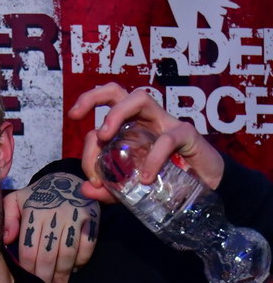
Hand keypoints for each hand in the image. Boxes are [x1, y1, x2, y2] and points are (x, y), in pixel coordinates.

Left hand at [4, 173, 99, 282]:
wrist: (66, 179)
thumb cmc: (37, 196)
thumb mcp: (16, 200)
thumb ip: (7, 218)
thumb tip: (7, 240)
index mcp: (34, 210)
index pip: (29, 247)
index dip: (28, 268)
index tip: (29, 280)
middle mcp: (55, 213)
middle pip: (48, 254)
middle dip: (44, 276)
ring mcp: (75, 216)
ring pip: (68, 253)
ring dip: (63, 274)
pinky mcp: (92, 218)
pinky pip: (88, 245)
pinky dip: (81, 261)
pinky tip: (74, 270)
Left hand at [68, 82, 224, 201]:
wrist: (206, 189)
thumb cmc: (166, 181)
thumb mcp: (130, 190)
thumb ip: (108, 189)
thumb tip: (85, 188)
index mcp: (128, 130)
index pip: (101, 123)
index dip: (89, 143)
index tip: (89, 173)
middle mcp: (144, 120)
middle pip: (117, 92)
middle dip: (93, 97)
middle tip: (76, 115)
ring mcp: (165, 123)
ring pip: (140, 98)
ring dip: (117, 113)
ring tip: (105, 136)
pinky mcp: (187, 134)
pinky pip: (167, 138)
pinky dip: (154, 157)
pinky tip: (147, 178)